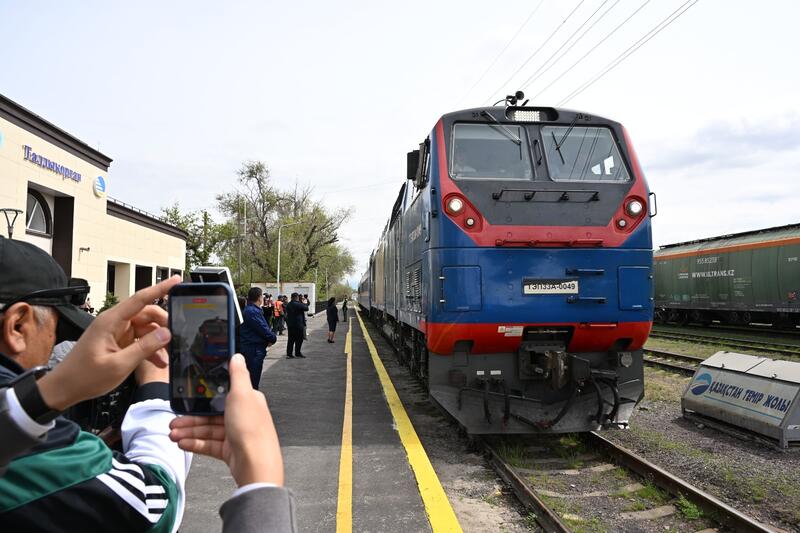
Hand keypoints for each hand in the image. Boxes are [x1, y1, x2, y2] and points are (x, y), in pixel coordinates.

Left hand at [37, 276, 180, 410]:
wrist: (64, 389)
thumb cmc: (85, 376)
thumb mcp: (119, 365)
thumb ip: (144, 348)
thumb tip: (166, 333)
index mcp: (111, 321)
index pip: (140, 299)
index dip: (160, 288)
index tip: (176, 280)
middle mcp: (114, 322)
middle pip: (146, 313)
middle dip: (163, 324)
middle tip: (176, 337)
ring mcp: (116, 332)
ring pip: (145, 328)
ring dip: (158, 340)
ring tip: (168, 355)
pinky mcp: (117, 342)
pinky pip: (139, 340)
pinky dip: (150, 349)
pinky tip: (159, 362)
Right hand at [168, 353, 283, 486]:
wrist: (255, 464)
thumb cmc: (252, 430)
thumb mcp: (242, 394)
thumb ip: (238, 375)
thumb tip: (237, 357)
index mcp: (247, 401)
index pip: (220, 396)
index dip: (202, 398)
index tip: (185, 401)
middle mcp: (242, 416)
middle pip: (211, 414)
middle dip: (190, 418)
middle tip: (173, 421)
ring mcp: (236, 435)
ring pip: (208, 430)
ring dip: (189, 431)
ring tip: (173, 434)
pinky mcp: (230, 451)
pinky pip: (208, 445)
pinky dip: (195, 443)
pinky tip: (182, 443)